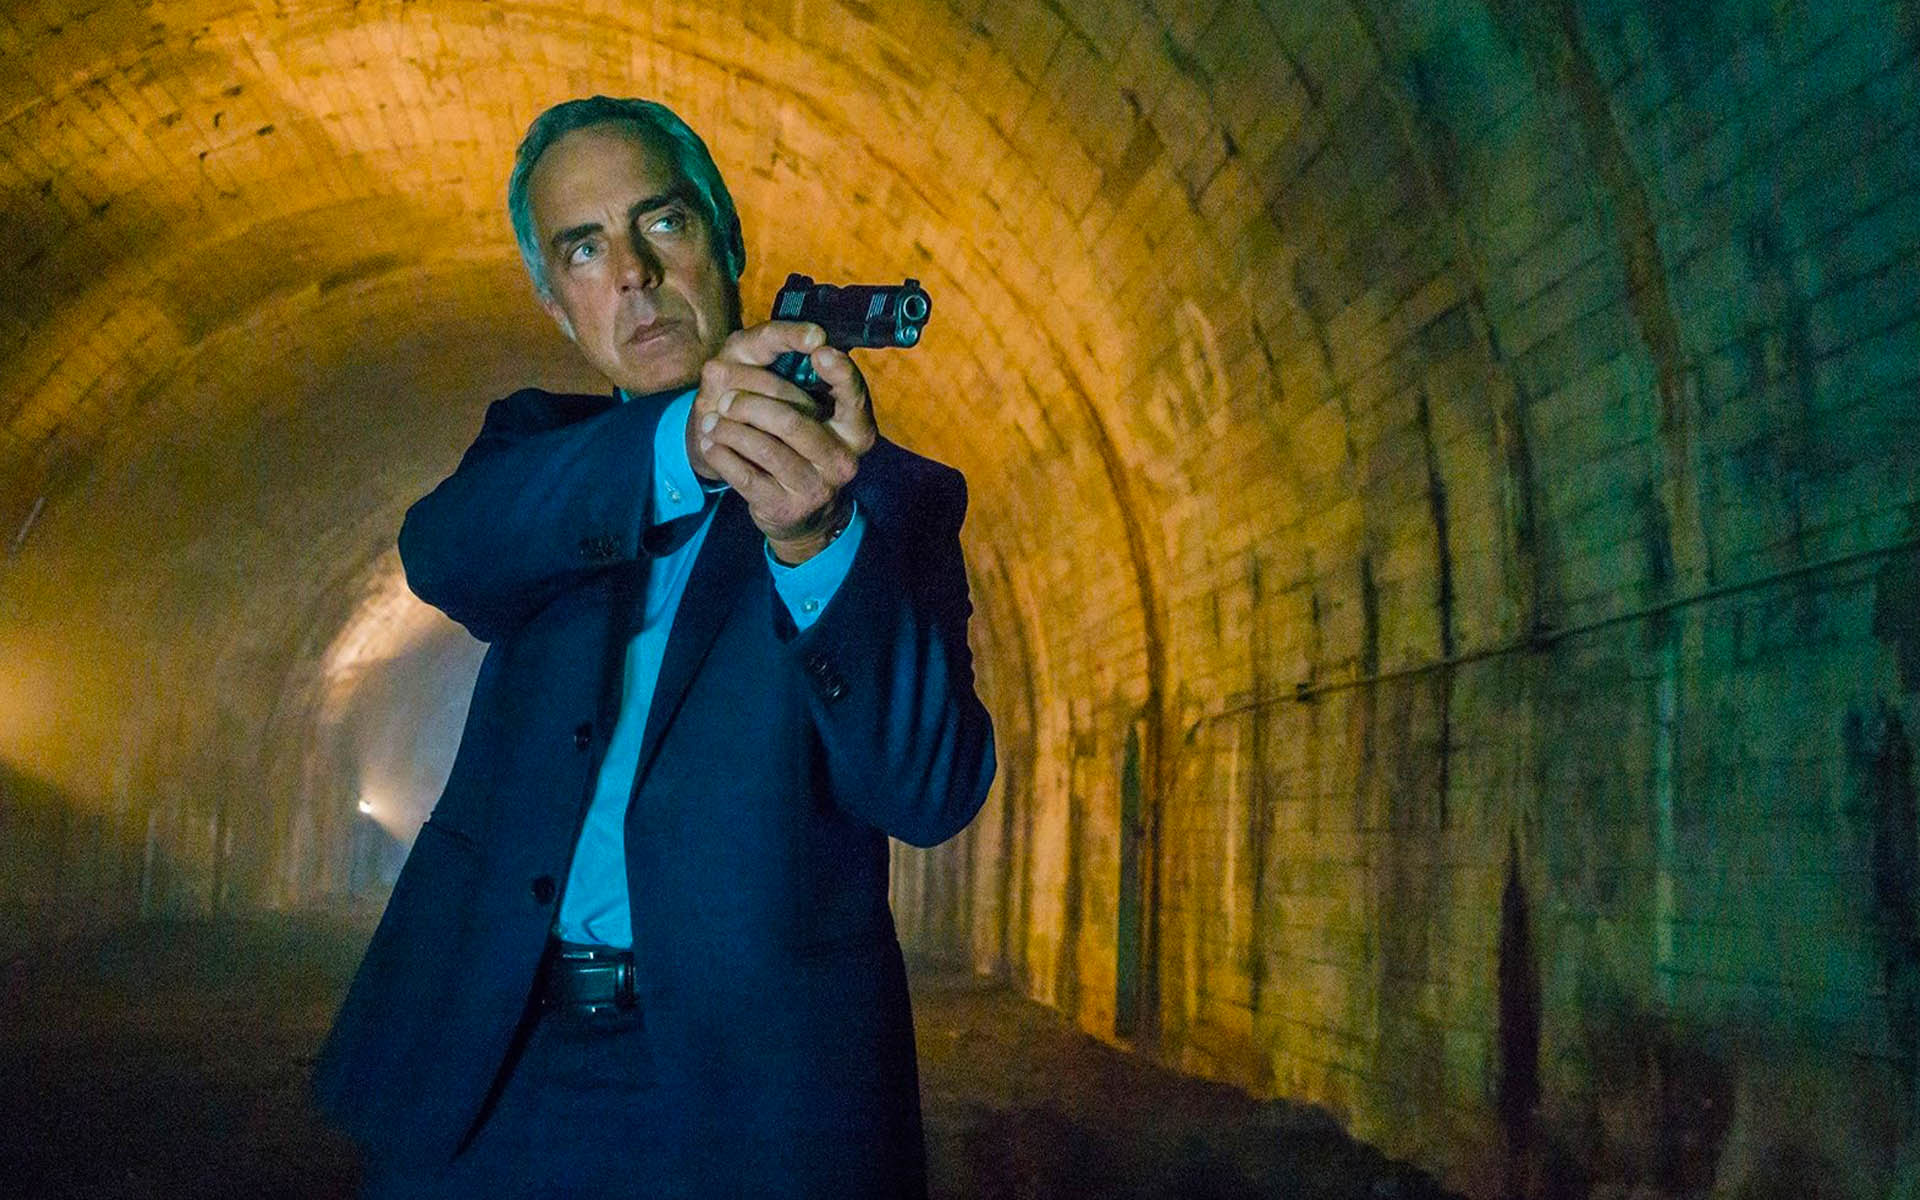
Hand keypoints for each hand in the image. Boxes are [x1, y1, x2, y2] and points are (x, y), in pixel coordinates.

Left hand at [688, 320, 877, 562]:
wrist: (790, 509)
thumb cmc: (792, 442)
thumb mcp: (799, 404)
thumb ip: (786, 367)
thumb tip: (752, 355)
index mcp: (855, 428)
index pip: (853, 394)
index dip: (838, 371)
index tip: (817, 348)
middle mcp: (843, 458)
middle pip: (792, 419)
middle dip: (749, 402)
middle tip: (723, 398)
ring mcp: (816, 487)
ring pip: (764, 447)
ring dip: (728, 428)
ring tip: (709, 420)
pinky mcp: (785, 507)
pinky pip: (744, 475)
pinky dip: (722, 454)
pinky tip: (711, 442)